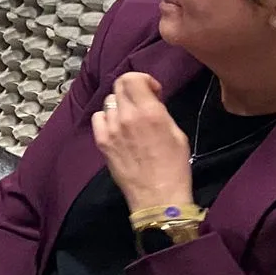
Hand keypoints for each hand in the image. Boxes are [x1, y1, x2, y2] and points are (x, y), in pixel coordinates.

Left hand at [92, 72, 193, 213]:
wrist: (158, 197)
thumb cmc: (175, 167)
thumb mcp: (177, 134)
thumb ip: (160, 112)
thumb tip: (150, 99)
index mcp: (150, 112)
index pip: (133, 78)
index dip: (143, 80)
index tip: (152, 91)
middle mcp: (127, 116)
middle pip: (118, 86)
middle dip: (131, 90)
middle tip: (142, 103)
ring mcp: (111, 129)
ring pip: (109, 102)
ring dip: (120, 105)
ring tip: (130, 119)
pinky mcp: (102, 141)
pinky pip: (98, 118)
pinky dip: (107, 119)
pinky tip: (117, 129)